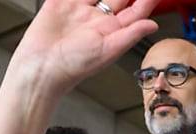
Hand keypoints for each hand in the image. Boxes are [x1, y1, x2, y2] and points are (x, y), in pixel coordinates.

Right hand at [0, 0, 159, 133]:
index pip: (137, 10)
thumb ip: (130, 35)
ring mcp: (81, 9)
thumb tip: (153, 25)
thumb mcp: (108, 50)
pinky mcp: (61, 3)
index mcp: (114, 31)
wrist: (41, 65)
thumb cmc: (75, 65)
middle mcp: (100, 18)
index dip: (148, 0)